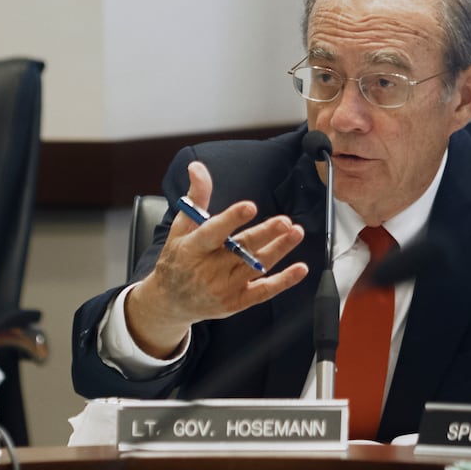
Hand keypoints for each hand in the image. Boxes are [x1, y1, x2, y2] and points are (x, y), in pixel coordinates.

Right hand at [125, 161, 308, 356]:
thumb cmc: (177, 260)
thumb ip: (196, 197)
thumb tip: (197, 167)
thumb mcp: (181, 228)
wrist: (170, 302)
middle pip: (241, 249)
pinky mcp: (236, 302)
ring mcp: (224, 288)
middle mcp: (208, 270)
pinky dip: (284, 281)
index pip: (213, 233)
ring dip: (279, 250)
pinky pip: (263, 292)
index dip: (232, 219)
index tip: (250, 206)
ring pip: (256, 266)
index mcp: (192, 249)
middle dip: (265, 235)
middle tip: (285, 222)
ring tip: (295, 232)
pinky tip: (300, 268)